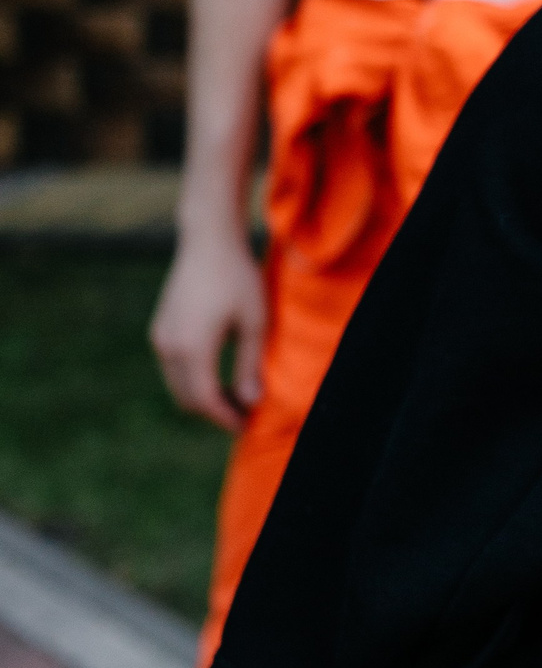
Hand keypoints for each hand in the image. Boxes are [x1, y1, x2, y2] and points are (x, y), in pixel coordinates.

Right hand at [150, 228, 265, 431]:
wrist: (208, 240)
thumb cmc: (238, 278)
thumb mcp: (255, 322)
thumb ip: (250, 365)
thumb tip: (251, 402)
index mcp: (192, 348)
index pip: (205, 399)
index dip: (225, 418)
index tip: (247, 426)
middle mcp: (168, 347)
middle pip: (187, 397)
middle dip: (214, 411)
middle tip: (244, 416)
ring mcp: (160, 337)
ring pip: (178, 384)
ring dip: (202, 396)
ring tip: (235, 398)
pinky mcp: (161, 328)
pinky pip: (173, 367)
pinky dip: (193, 379)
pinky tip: (217, 375)